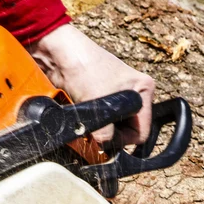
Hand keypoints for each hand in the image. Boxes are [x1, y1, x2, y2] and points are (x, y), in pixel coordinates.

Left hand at [27, 24, 154, 145]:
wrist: (60, 56)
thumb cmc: (85, 69)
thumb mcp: (99, 105)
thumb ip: (105, 132)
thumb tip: (103, 148)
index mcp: (143, 91)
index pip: (141, 132)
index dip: (123, 141)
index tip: (104, 141)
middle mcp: (133, 95)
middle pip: (126, 131)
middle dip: (110, 136)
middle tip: (93, 134)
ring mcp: (115, 98)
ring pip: (111, 128)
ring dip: (98, 131)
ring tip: (86, 124)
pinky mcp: (98, 101)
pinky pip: (99, 122)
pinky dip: (91, 125)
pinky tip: (81, 120)